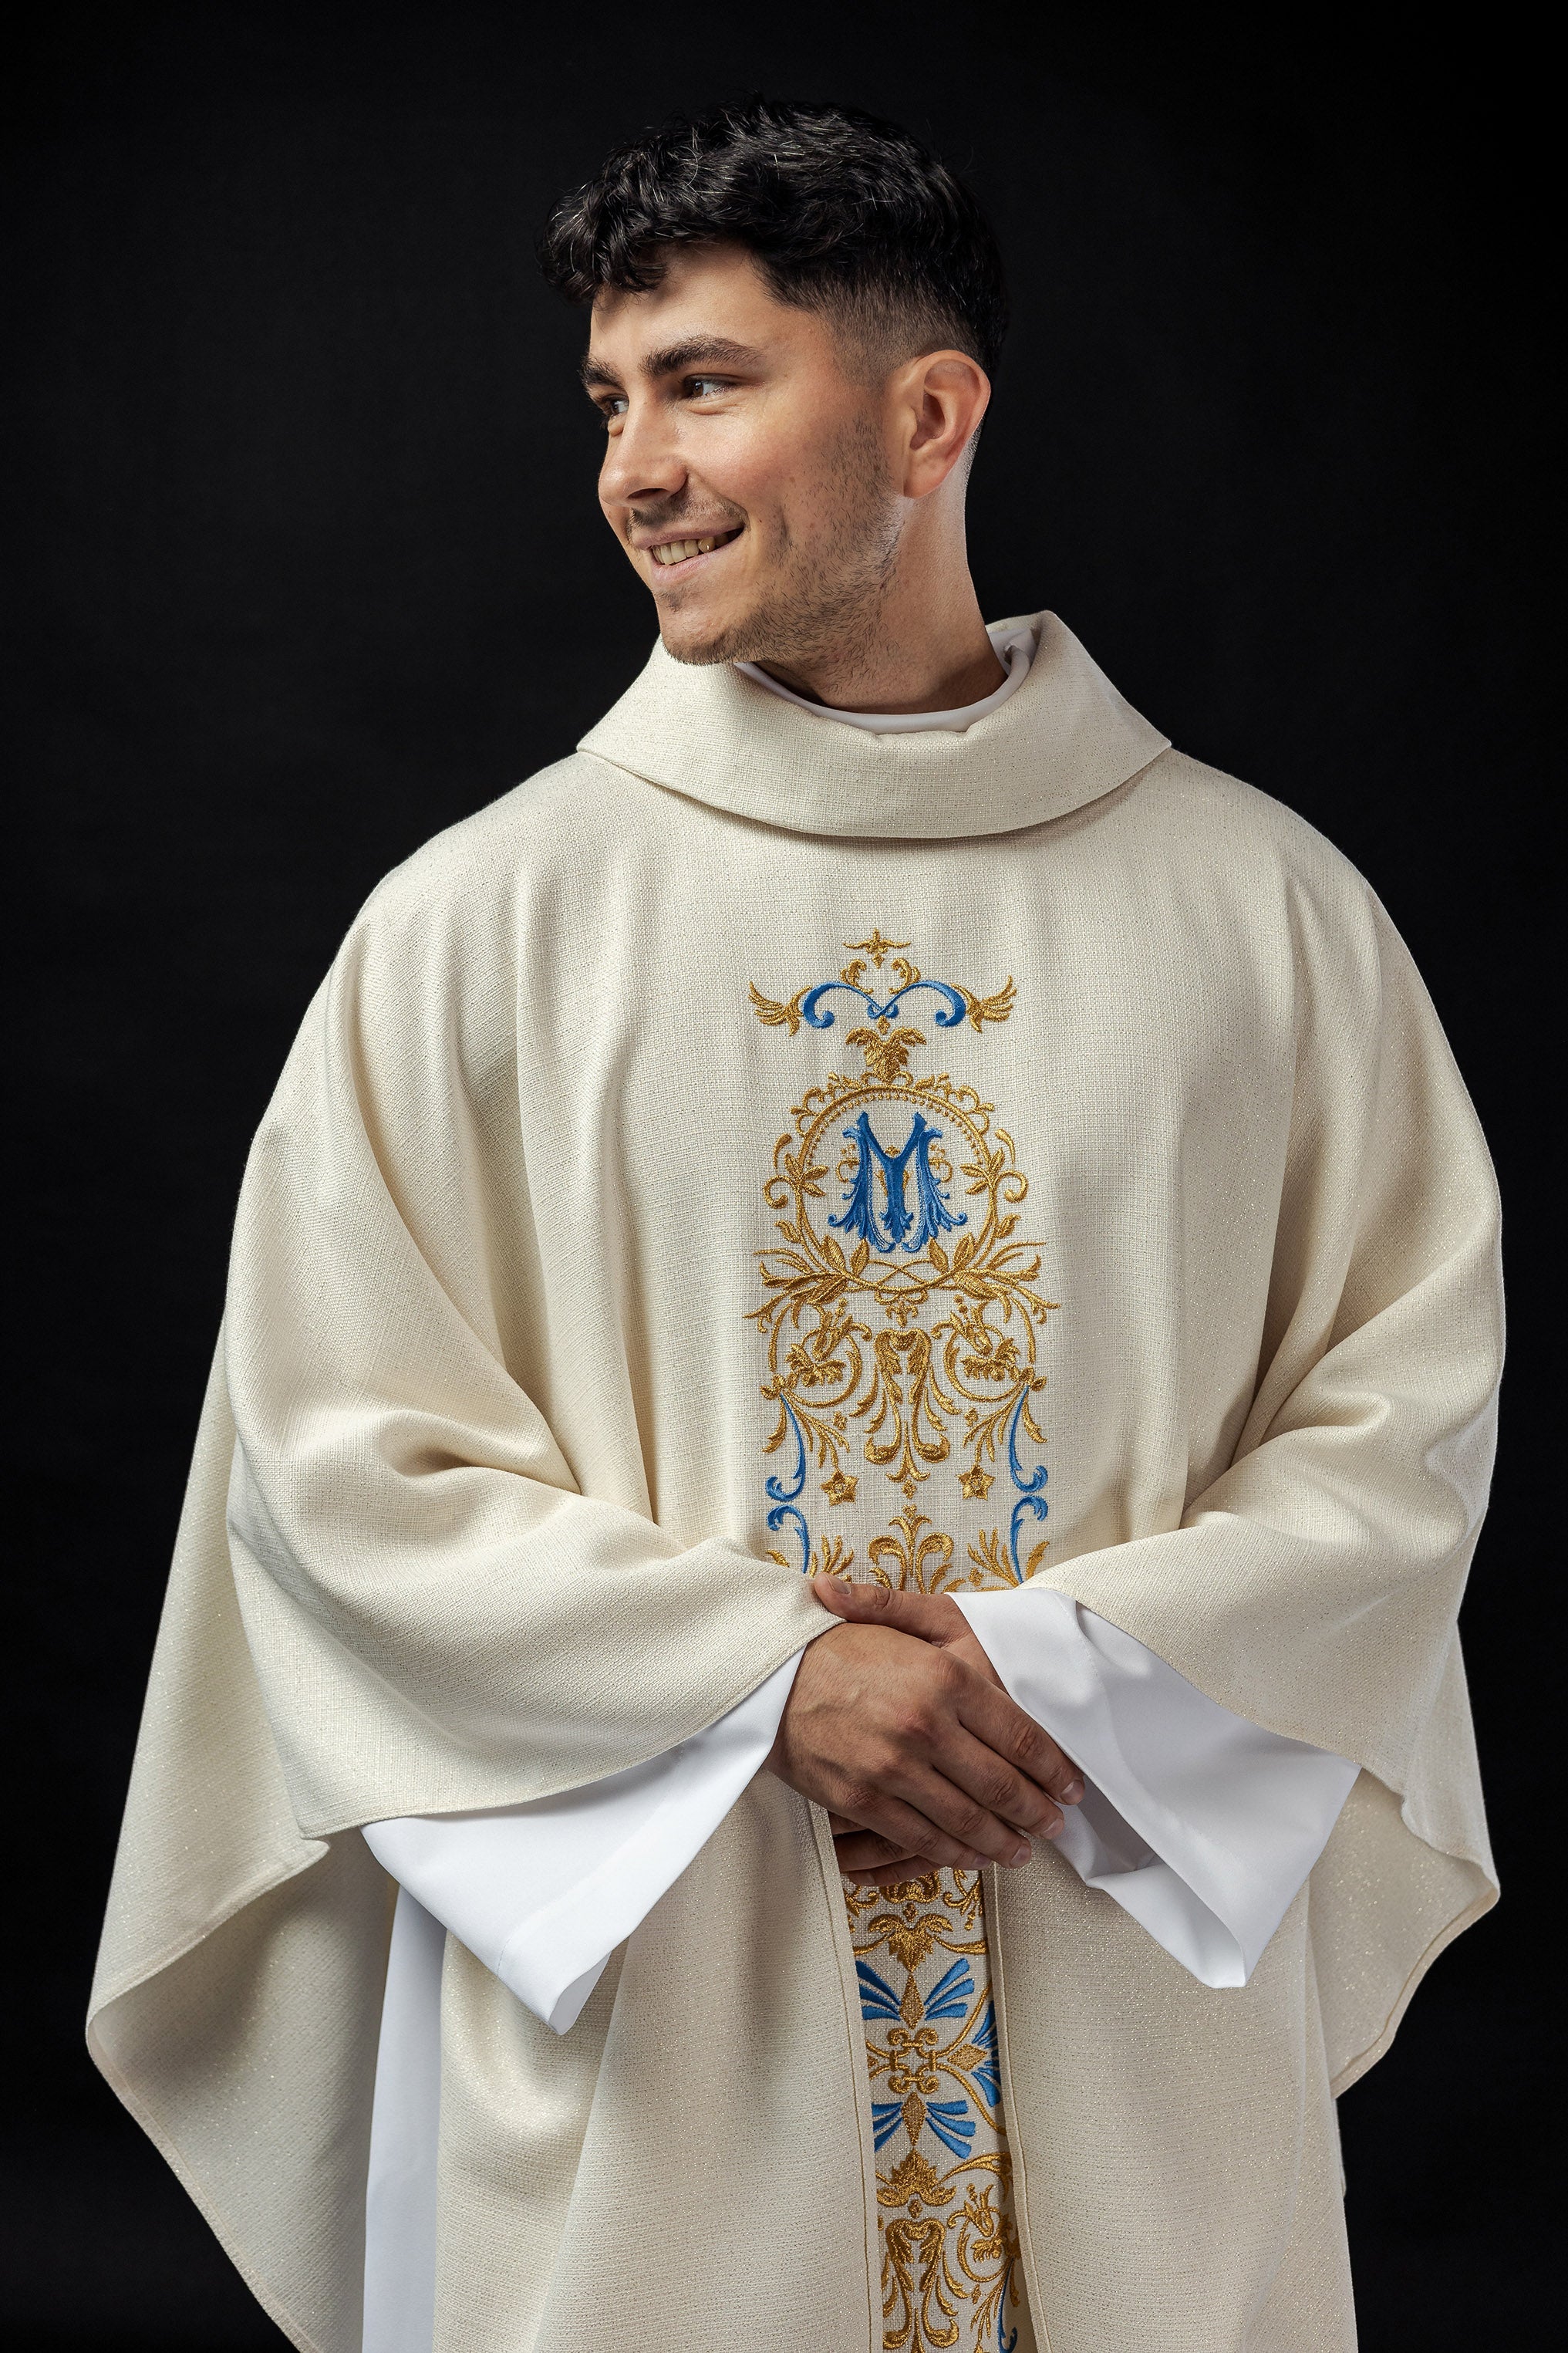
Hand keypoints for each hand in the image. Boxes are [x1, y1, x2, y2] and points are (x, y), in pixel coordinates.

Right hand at [767, 1577, 1082, 1892]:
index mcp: (945, 1677)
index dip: (1054, 1767)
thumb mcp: (901, 1621)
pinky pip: (922, 1838)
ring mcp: (894, 1767)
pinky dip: (955, 1854)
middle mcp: (926, 1725)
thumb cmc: (838, 1644)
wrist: (768, 1673)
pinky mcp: (863, 1799)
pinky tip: (973, 1858)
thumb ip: (955, 1640)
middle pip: (1001, 1784)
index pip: (1020, 1734)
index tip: (1070, 1785)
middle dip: (1036, 1812)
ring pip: (966, 1821)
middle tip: (1055, 1825)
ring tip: (1022, 1851)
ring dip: (1003, 1842)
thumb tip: (1011, 1660)